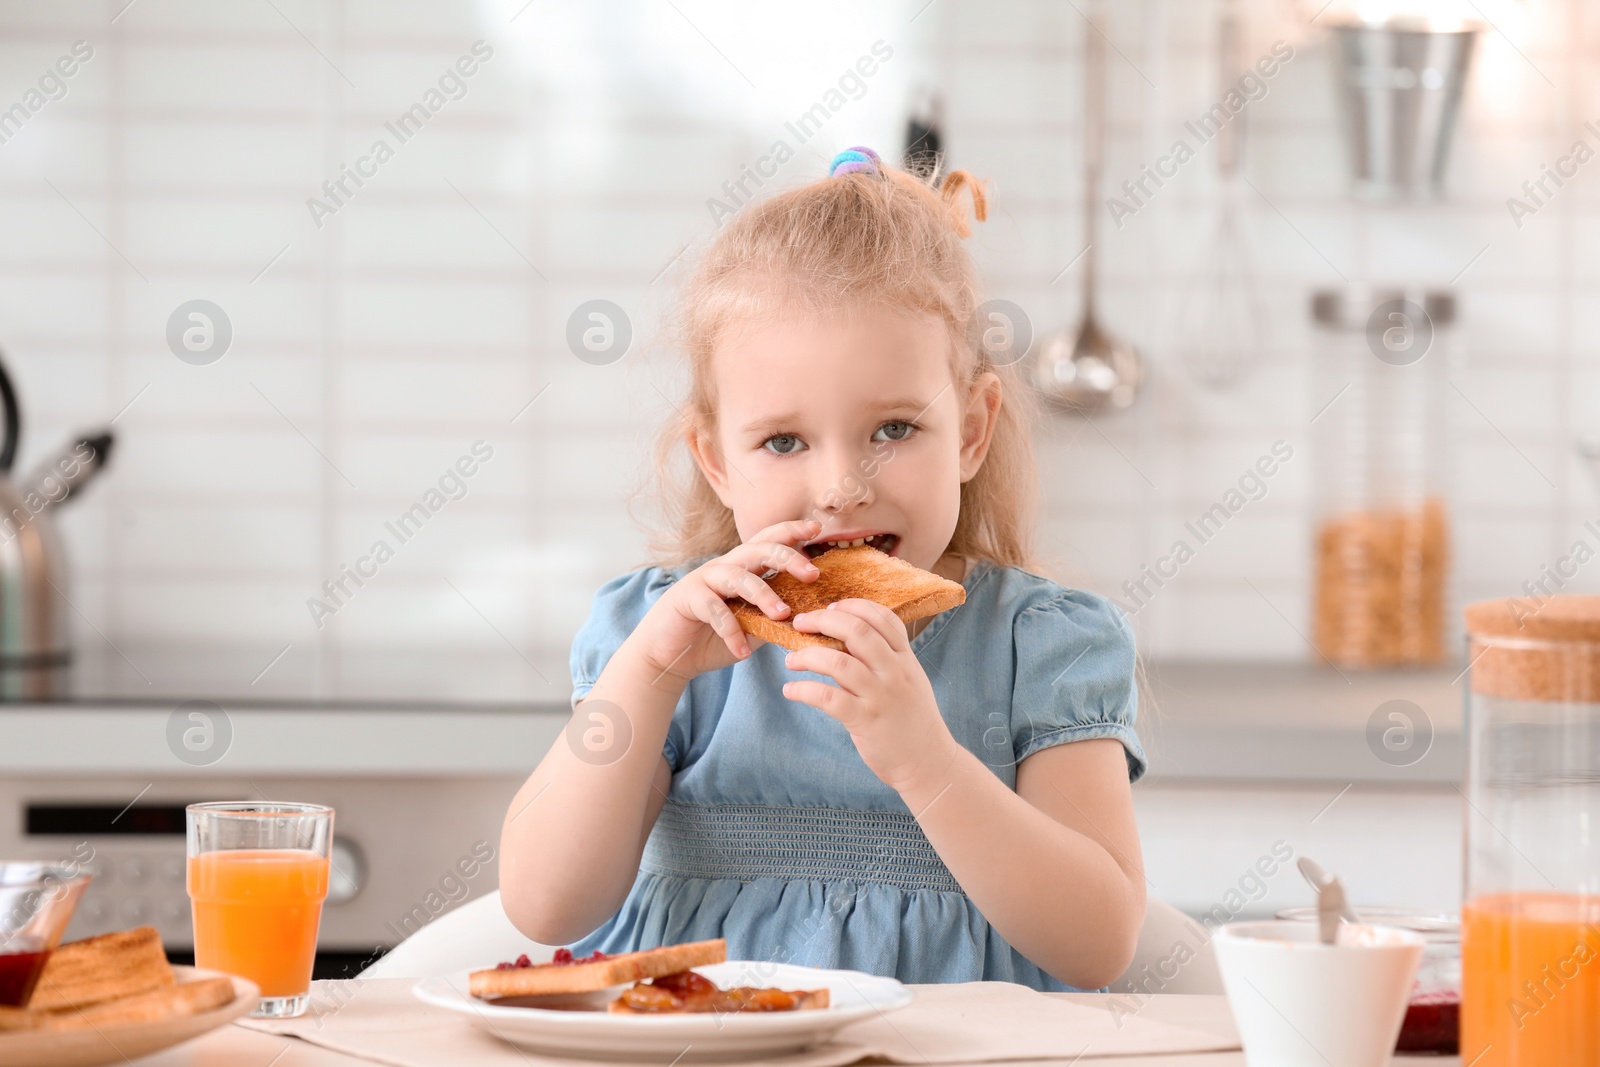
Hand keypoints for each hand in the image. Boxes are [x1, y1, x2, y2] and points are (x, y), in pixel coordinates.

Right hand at [629, 519, 820, 684]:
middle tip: (812, 574)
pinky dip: (731, 631)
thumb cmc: (713, 637)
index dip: (791, 531)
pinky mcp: (688, 598)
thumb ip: (776, 616)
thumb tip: (815, 619)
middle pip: (758, 549)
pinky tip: (743, 653)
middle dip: (787, 557)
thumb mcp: (753, 626)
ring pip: (739, 576)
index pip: (769, 541)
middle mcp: (725, 567)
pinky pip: (714, 610)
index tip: (816, 528)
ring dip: (764, 594)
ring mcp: (705, 580)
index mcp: (743, 568)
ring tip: (782, 615)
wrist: (670, 654)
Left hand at [782, 599, 959, 793]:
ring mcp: (880, 696)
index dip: (852, 606)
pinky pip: (828, 698)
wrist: (928, 761)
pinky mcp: (865, 721)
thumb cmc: (911, 717)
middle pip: (857, 631)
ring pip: (838, 662)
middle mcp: (894, 672)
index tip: (830, 608)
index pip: (882, 618)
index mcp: (905, 658)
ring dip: (807, 656)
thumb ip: (886, 656)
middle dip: (823, 620)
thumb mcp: (909, 679)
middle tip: (801, 623)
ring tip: (791, 660)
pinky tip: (790, 691)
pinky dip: (803, 691)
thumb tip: (848, 634)